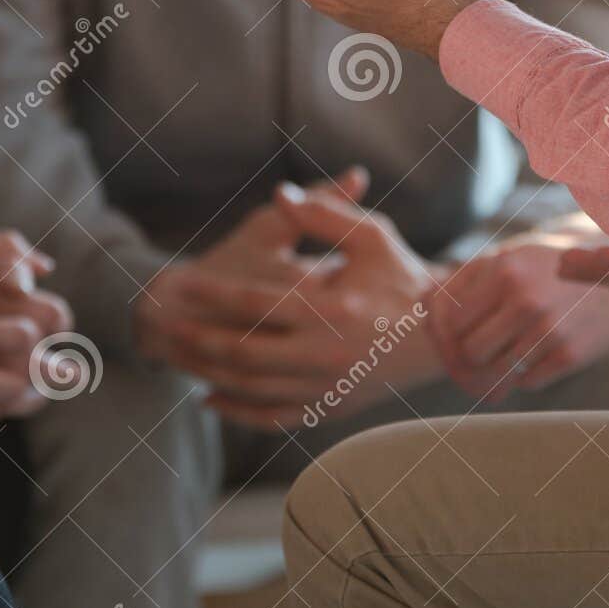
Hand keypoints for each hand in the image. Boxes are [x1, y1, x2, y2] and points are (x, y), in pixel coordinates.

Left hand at [142, 183, 444, 428]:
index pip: (257, 301)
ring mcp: (327, 387)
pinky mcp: (330, 409)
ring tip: (179, 355)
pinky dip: (239, 410)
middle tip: (166, 324)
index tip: (181, 282)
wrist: (441, 336)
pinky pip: (274, 416)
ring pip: (253, 388)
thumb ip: (324, 212)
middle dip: (200, 339)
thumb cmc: (404, 276)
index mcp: (333, 309)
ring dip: (211, 373)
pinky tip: (210, 398)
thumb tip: (282, 191)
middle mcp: (327, 354)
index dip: (214, 292)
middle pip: (245, 352)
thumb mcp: (372, 236)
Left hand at [429, 232, 608, 400]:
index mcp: (503, 270)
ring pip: (496, 374)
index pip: (449, 322)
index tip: (449, 345)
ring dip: (494, 374)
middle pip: (469, 353)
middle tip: (474, 362)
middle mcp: (525, 298)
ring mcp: (550, 328)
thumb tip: (420, 307)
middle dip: (467, 361)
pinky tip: (535, 359)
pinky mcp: (571, 354)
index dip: (443, 339)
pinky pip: (526, 383)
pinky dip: (524, 377)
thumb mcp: (510, 258)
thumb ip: (463, 280)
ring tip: (503, 362)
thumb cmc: (553, 268)